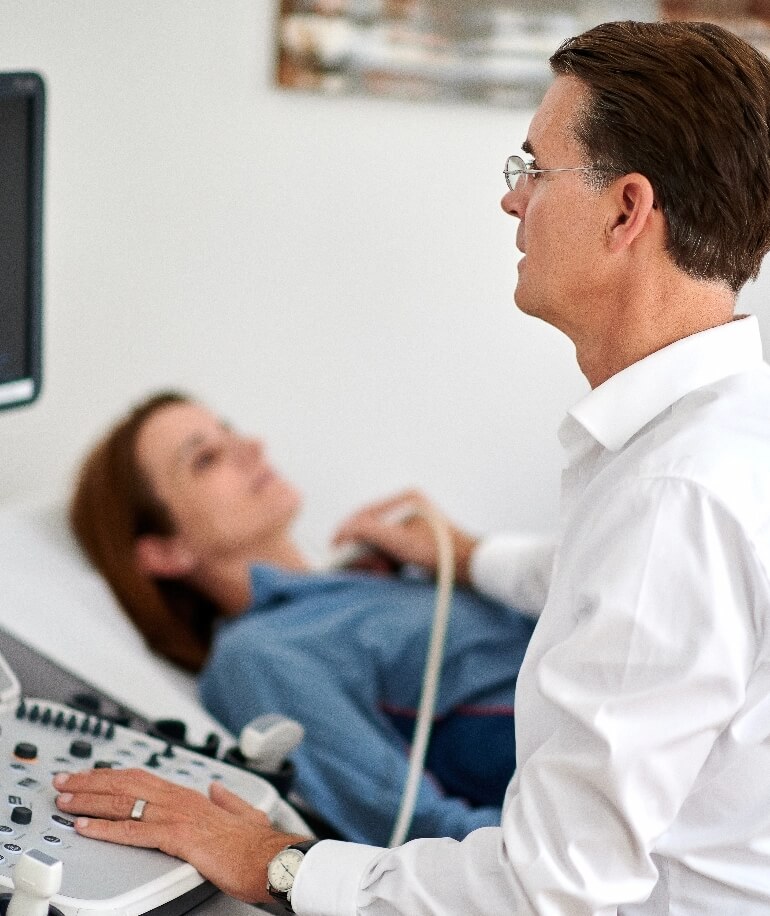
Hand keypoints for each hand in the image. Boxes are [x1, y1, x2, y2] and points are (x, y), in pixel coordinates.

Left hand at [53, 769, 308, 903]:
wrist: (271, 859)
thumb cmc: (258, 845)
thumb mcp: (245, 813)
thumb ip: (228, 799)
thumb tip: (217, 788)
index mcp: (193, 796)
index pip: (143, 778)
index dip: (113, 776)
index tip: (90, 776)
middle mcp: (182, 799)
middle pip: (127, 783)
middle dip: (91, 781)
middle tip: (64, 781)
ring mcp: (179, 815)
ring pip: (125, 802)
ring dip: (90, 800)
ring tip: (65, 800)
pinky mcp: (178, 837)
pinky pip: (134, 831)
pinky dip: (106, 827)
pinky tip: (86, 828)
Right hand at [333, 489, 479, 584]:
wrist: (472, 569)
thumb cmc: (441, 553)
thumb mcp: (399, 540)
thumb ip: (368, 530)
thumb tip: (345, 531)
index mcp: (405, 500)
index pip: (365, 513)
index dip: (347, 531)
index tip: (335, 547)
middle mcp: (406, 510)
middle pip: (370, 529)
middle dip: (363, 550)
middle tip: (362, 566)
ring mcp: (410, 527)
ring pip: (378, 543)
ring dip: (374, 559)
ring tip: (381, 571)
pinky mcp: (414, 544)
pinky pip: (389, 552)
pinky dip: (384, 563)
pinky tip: (388, 572)